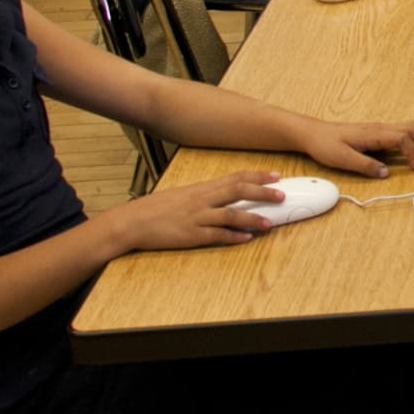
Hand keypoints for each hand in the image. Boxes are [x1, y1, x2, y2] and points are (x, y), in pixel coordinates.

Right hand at [105, 171, 280, 250]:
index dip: (257, 175)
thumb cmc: (155, 208)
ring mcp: (197, 218)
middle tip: (282, 194)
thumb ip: (204, 195)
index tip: (276, 175)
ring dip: (252, 218)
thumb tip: (226, 196)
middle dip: (263, 192)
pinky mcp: (190, 235)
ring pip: (231, 214)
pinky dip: (233, 236)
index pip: (235, 177)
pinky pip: (217, 235)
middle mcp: (202, 199)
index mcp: (201, 188)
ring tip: (269, 223)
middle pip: (238, 191)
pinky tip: (246, 238)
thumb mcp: (182, 195)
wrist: (131, 222)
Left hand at [296, 119, 413, 177]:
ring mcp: (379, 128)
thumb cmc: (325, 145)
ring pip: (410, 127)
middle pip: (412, 129)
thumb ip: (365, 166)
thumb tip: (386, 173)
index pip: (402, 139)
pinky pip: (403, 130)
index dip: (413, 153)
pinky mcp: (377, 132)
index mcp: (373, 134)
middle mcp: (380, 128)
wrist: (313, 133)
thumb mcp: (342, 159)